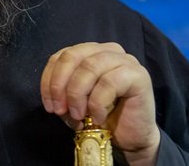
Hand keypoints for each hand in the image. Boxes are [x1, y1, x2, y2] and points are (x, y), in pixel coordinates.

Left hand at [40, 42, 160, 164]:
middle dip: (60, 86)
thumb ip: (63, 93)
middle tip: (60, 110)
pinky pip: (109, 83)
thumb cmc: (101, 117)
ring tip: (78, 116)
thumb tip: (55, 98)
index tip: (49, 106)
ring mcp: (125, 60)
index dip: (49, 80)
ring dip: (77, 94)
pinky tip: (98, 118)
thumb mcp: (74, 103)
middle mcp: (108, 50)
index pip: (61, 56)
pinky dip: (97, 103)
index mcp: (90, 52)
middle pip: (73, 56)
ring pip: (90, 67)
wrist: (131, 138)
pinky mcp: (138, 75)